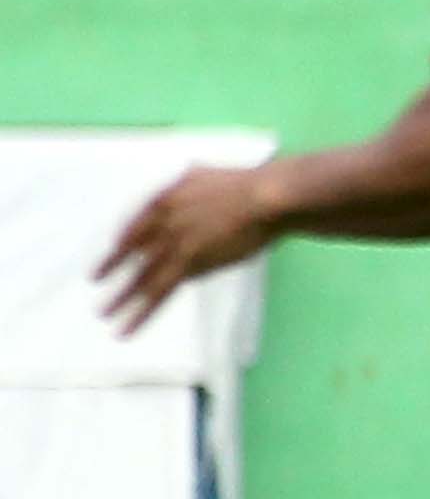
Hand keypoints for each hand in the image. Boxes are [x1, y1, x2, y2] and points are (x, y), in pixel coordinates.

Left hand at [95, 163, 287, 332]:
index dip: (123, 241)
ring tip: (104, 314)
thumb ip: (189, 179)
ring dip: (121, 298)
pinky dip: (143, 312)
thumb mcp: (204, 173)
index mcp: (164, 200)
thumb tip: (186, 176)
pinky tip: (130, 325)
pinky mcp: (189, 264)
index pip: (135, 225)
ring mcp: (173, 245)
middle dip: (111, 268)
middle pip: (131, 251)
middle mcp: (162, 223)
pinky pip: (160, 292)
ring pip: (141, 277)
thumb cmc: (248, 184)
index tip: (114, 250)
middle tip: (95, 280)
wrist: (266, 197)